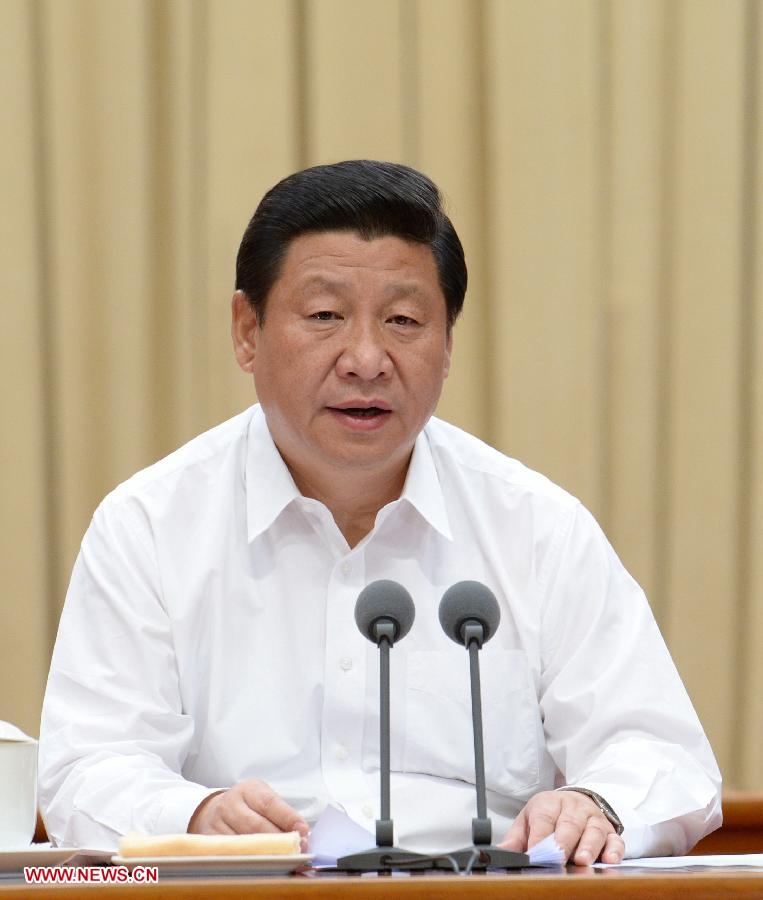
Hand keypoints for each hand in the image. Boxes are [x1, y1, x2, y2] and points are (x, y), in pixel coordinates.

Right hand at [187, 779, 308, 850]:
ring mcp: (217, 822)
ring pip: (243, 843)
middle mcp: (231, 804)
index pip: (269, 803)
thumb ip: (280, 814)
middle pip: (256, 825)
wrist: (213, 810)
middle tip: (296, 849)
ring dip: (265, 854)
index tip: (303, 830)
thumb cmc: (246, 806)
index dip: (287, 817)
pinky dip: (247, 860)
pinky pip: (230, 854)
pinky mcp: (209, 839)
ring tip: (282, 859)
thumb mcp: (262, 799)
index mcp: (249, 789)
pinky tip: (261, 864)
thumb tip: (302, 834)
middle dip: (279, 840)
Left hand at [499, 790, 623, 865]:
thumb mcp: (529, 819)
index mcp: (550, 803)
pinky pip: (615, 839)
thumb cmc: (550, 815)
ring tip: (581, 860)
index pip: (544, 818)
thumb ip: (517, 837)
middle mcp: (573, 808)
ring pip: (593, 830)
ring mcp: (593, 818)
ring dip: (588, 846)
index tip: (535, 853)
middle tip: (558, 856)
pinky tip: (610, 859)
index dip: (539, 836)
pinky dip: (614, 849)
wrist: (576, 801)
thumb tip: (502, 851)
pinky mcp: (610, 830)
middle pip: (569, 823)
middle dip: (564, 841)